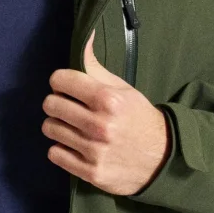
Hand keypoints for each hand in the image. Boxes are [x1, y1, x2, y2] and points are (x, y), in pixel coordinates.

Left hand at [41, 28, 171, 194]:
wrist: (163, 158)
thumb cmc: (139, 118)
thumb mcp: (123, 89)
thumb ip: (95, 68)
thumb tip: (84, 39)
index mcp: (109, 99)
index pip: (60, 80)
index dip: (60, 81)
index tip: (66, 87)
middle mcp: (100, 125)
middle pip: (50, 105)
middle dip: (56, 103)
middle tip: (67, 107)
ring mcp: (94, 150)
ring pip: (50, 129)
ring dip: (57, 126)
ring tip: (71, 127)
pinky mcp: (91, 172)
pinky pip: (55, 154)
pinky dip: (61, 149)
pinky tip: (73, 145)